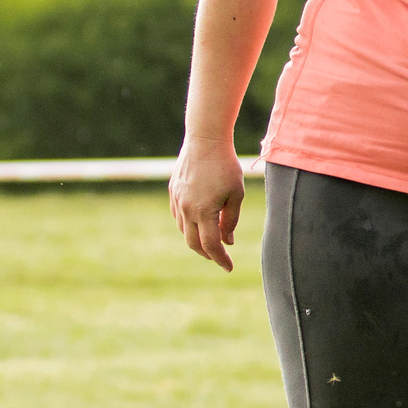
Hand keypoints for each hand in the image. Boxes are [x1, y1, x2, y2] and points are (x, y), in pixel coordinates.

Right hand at [169, 139, 249, 270]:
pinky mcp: (172, 191)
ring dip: (197, 239)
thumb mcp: (235, 194)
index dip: (220, 259)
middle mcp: (186, 209)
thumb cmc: (226, 166)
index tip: (229, 267)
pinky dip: (188, 226)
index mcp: (204, 211)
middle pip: (194, 243)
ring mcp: (177, 200)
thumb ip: (230, 220)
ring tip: (212, 240)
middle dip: (208, 254)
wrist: (205, 140)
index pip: (211, 245)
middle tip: (220, 257)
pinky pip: (178, 217)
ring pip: (184, 230)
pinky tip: (199, 223)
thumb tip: (228, 241)